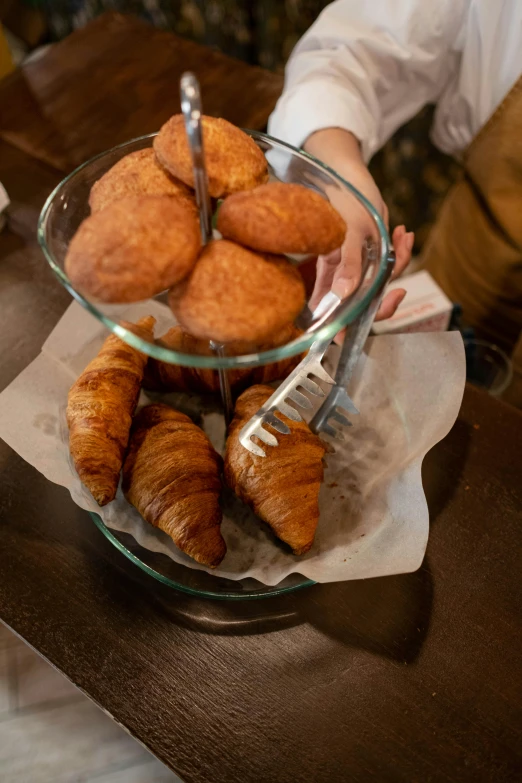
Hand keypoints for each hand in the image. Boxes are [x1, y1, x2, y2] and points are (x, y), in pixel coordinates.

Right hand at [304, 129, 413, 320]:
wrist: (346, 173)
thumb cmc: (342, 198)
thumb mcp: (349, 231)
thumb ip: (347, 263)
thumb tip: (344, 295)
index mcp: (328, 280)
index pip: (336, 320)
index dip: (352, 329)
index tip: (371, 313)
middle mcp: (341, 280)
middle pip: (363, 310)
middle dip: (385, 303)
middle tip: (399, 292)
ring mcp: (357, 269)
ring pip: (382, 286)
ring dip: (399, 264)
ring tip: (403, 237)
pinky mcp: (370, 256)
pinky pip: (390, 264)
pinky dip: (402, 250)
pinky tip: (405, 233)